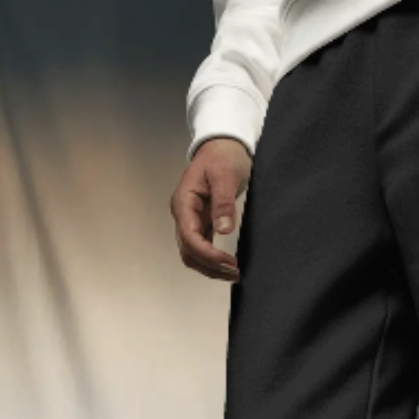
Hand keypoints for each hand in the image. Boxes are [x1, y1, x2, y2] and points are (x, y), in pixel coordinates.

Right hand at [170, 137, 253, 281]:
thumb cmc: (222, 156)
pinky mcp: (201, 223)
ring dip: (211, 267)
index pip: (190, 238)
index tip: (229, 262)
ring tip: (233, 273)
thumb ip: (223, 202)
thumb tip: (223, 228)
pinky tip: (227, 265)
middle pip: (189, 251)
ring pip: (193, 254)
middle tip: (235, 272)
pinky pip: (202, 248)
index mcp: (184, 203)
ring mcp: (190, 220)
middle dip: (210, 266)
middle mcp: (183, 214)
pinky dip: (213, 260)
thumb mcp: (224, 175)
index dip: (209, 255)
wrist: (223, 145)